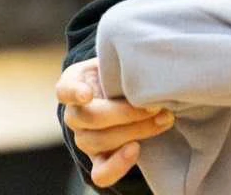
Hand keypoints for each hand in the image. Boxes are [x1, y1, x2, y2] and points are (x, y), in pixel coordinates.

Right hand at [57, 58, 174, 187]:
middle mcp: (75, 113)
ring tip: (165, 120)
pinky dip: (116, 165)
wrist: (136, 93)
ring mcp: (85, 137)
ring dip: (136, 131)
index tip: (87, 94)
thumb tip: (151, 62)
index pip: (65, 89)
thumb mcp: (126, 59)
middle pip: (91, 118)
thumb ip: (129, 61)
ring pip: (99, 141)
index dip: (74, 92)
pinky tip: (136, 149)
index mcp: (76, 84)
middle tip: (157, 106)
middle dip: (127, 113)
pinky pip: (101, 172)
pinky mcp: (100, 158)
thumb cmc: (129, 71)